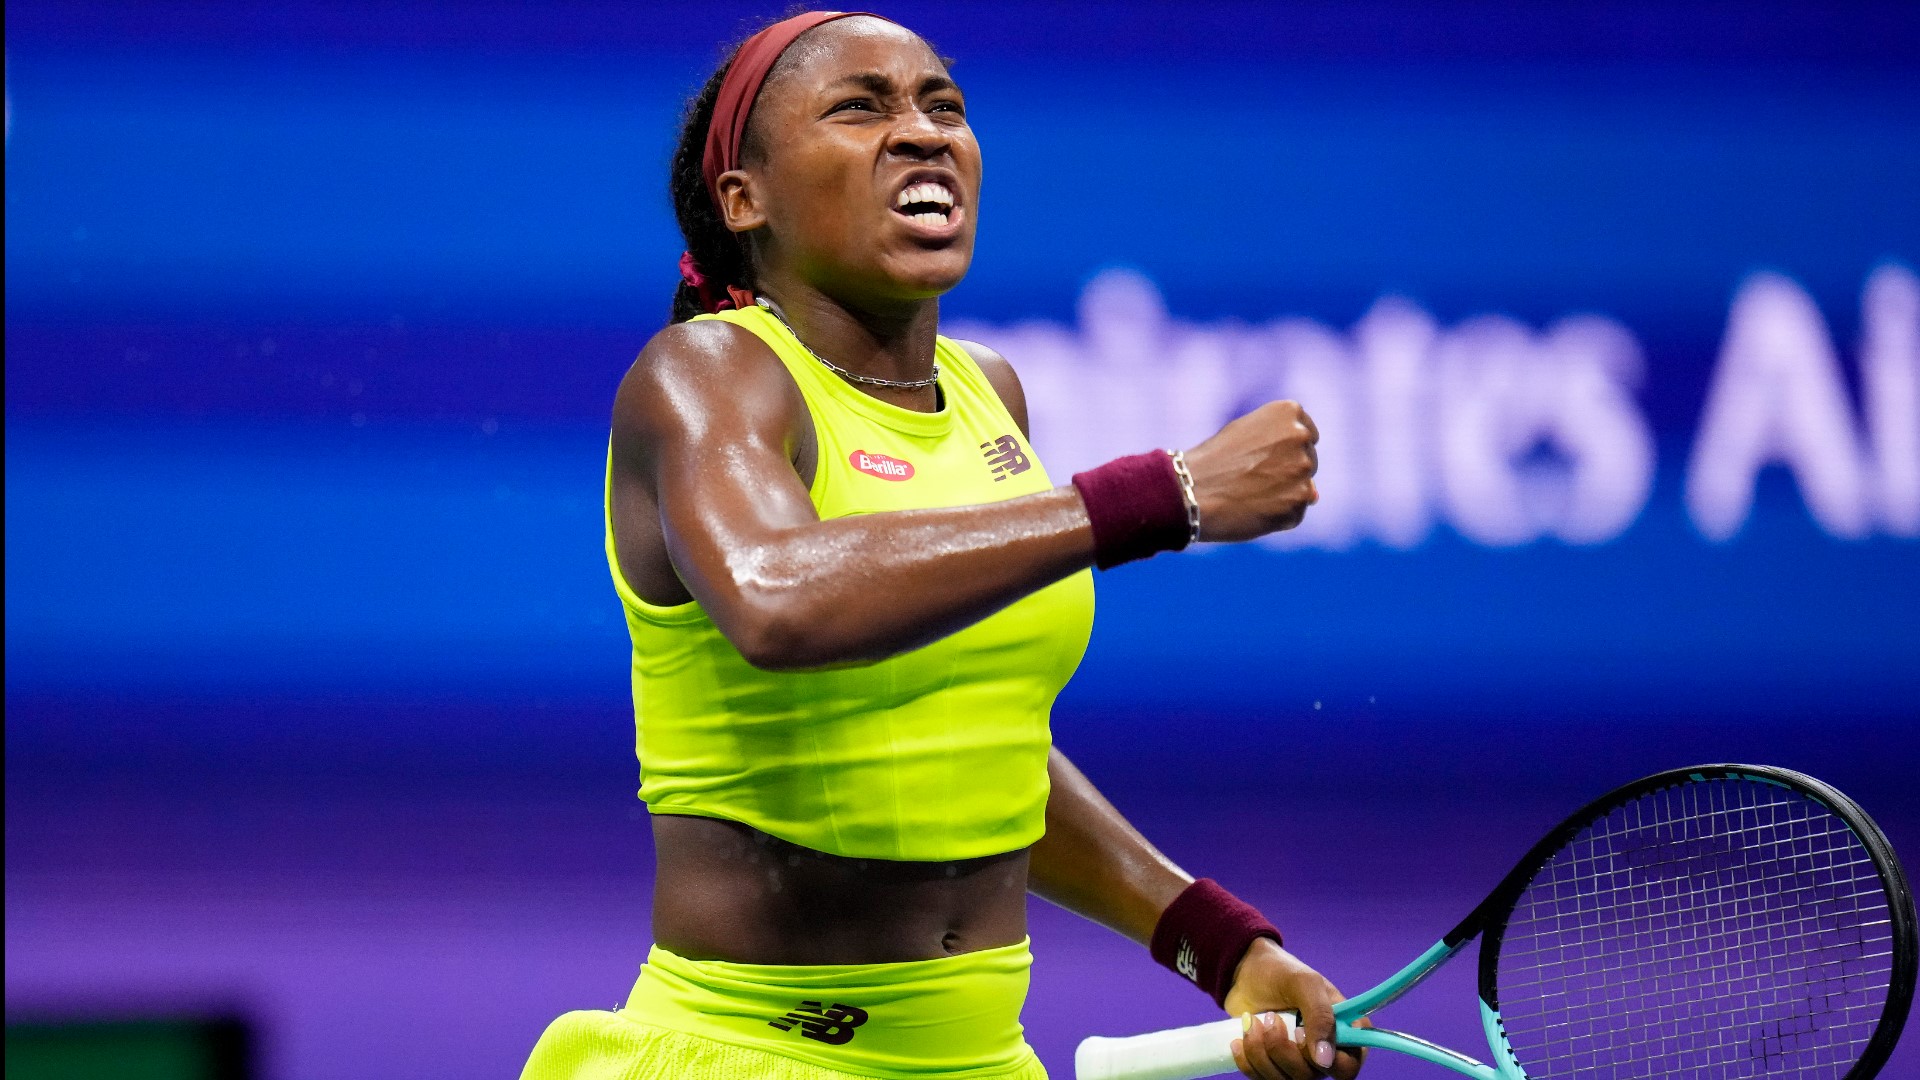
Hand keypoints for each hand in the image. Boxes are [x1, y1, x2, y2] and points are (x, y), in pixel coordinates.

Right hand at [1181, 401, 1319, 542]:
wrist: (1189, 490)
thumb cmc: (1211, 462)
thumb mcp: (1243, 440)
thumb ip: (1281, 453)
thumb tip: (1316, 494)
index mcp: (1288, 412)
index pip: (1306, 434)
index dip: (1282, 450)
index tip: (1261, 458)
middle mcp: (1300, 436)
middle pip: (1308, 461)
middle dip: (1285, 472)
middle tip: (1249, 479)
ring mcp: (1303, 469)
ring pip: (1303, 489)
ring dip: (1282, 496)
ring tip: (1248, 495)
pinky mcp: (1300, 499)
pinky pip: (1296, 513)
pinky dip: (1279, 517)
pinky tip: (1252, 510)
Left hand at [1224, 938, 1365, 1079]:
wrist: (1245, 973)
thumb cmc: (1281, 973)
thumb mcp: (1305, 983)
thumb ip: (1321, 1016)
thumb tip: (1324, 1060)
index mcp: (1343, 1031)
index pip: (1348, 1067)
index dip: (1326, 1060)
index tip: (1300, 1033)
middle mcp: (1324, 1052)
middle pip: (1311, 1077)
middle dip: (1283, 1050)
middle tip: (1271, 1018)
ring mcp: (1298, 1061)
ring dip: (1261, 1052)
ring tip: (1253, 1022)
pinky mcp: (1272, 1065)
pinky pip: (1262, 1079)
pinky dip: (1248, 1060)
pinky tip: (1241, 1038)